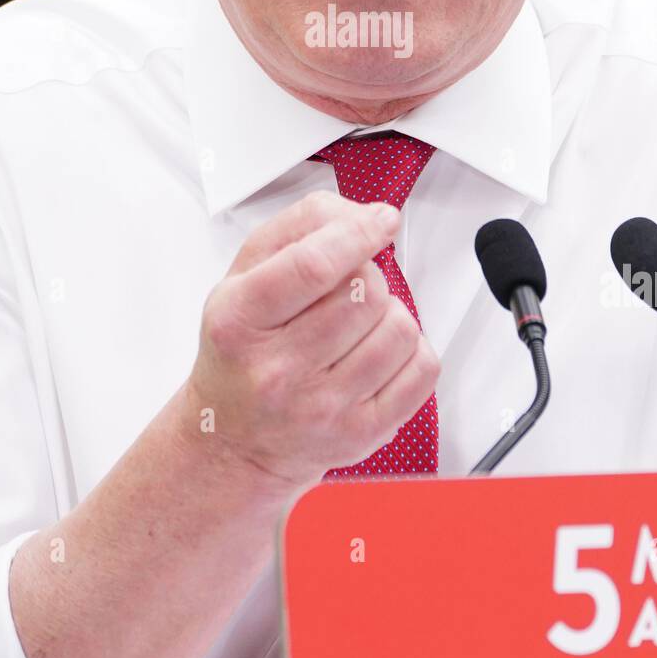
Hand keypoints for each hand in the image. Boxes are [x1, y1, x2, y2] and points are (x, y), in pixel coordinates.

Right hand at [186, 190, 439, 488]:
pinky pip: (421, 370)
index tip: (381, 221)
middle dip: (367, 276)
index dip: (358, 232)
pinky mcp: (361, 435)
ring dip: (389, 313)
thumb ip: (299, 228)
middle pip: (365, 292)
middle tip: (346, 291)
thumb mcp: (243, 277)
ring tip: (359, 325)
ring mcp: (321, 408)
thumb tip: (366, 216)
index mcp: (239, 320)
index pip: (313, 265)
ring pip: (399, 328)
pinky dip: (412, 350)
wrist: (235, 442)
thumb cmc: (242, 351)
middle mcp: (277, 370)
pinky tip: (379, 352)